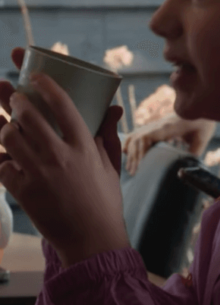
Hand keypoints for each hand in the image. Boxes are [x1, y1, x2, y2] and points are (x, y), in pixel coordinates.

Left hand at [0, 49, 128, 266]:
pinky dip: (1, 159)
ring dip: (4, 127)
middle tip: (13, 96)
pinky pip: (2, 167)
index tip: (35, 75)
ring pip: (10, 138)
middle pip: (29, 117)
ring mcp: (39, 173)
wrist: (90, 237)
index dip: (46, 86)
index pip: (63, 105)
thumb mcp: (110, 162)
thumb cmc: (103, 199)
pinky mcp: (23, 191)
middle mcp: (60, 155)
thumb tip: (114, 107)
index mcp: (84, 144)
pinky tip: (5, 156)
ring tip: (7, 124)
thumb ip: (108, 133)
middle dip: (15, 101)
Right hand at [123, 114, 216, 174]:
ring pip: (136, 136)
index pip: (146, 137)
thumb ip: (194, 153)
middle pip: (137, 139)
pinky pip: (138, 132)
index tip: (140, 166)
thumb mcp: (202, 138)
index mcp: (168, 127)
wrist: (202, 106)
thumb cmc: (203, 123)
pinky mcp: (157, 126)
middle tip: (135, 173)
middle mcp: (159, 124)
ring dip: (131, 151)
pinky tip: (128, 153)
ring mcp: (157, 124)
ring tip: (131, 168)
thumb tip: (188, 169)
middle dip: (133, 157)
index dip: (140, 152)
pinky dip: (131, 142)